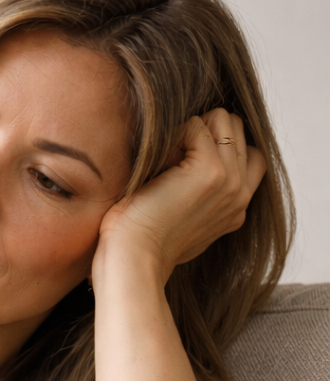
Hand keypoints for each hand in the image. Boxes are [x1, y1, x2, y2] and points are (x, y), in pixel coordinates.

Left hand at [95, 108, 266, 281]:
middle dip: (202, 132)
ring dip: (190, 131)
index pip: (247, 153)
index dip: (212, 146)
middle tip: (169, 162)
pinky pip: (197, 126)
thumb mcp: (179, 218)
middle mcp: (240, 194)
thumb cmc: (141, 240)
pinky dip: (172, 136)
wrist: (133, 259)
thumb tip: (184, 161)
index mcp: (236, 207)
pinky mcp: (210, 171)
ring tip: (165, 162)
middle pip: (236, 130)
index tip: (178, 168)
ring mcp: (230, 181)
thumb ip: (199, 194)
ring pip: (223, 120)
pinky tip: (156, 164)